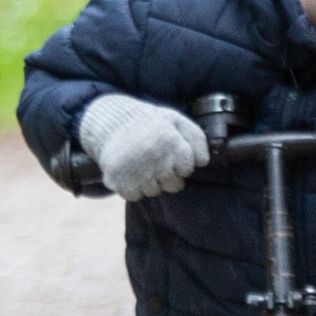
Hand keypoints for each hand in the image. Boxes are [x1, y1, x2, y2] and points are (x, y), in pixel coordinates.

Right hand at [76, 95, 209, 199]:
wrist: (111, 121)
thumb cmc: (148, 123)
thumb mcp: (175, 120)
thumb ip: (195, 137)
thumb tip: (204, 162)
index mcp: (170, 141)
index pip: (187, 169)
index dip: (180, 163)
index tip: (169, 153)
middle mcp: (154, 157)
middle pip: (173, 185)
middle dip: (167, 175)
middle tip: (155, 160)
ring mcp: (136, 170)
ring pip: (154, 191)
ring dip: (149, 181)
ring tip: (140, 163)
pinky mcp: (119, 180)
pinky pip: (135, 196)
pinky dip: (132, 187)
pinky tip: (130, 171)